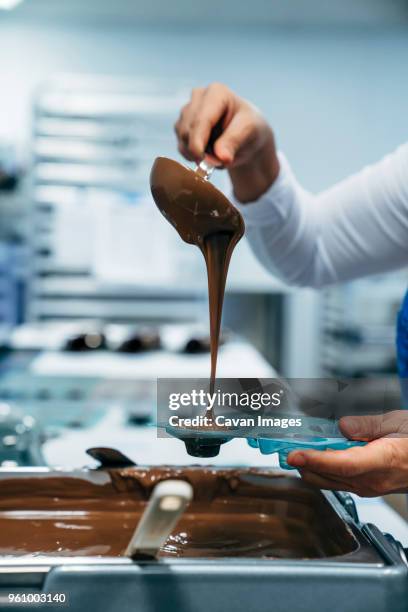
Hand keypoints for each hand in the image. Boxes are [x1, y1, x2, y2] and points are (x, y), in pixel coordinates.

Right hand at [174, 83, 279, 202]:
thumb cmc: (250, 129)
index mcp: (216, 92)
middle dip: (200, 151)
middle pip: (187, 130)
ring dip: (197, 154)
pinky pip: (181, 146)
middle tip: (218, 162)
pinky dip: (193, 156)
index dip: (197, 141)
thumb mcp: (249, 132)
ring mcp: (187, 111)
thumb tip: (221, 158)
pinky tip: (208, 154)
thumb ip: (234, 141)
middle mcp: (198, 97)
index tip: (201, 160)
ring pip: (182, 139)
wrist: (246, 137)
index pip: (201, 120)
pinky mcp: (182, 126)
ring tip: (217, 155)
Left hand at [287, 411, 407, 495]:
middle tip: (283, 447)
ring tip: (295, 448)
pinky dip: (322, 468)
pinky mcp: (366, 487)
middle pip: (327, 476)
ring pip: (329, 481)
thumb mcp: (398, 422)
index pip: (341, 465)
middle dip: (302, 463)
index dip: (315, 460)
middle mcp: (372, 480)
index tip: (294, 454)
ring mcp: (369, 487)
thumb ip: (367, 425)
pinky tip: (316, 454)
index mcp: (382, 461)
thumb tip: (342, 426)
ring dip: (310, 466)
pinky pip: (337, 480)